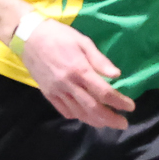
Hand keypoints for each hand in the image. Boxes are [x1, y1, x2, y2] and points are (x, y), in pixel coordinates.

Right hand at [18, 17, 133, 130]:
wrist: (28, 37)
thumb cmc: (58, 35)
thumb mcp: (82, 41)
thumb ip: (99, 60)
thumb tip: (116, 75)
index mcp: (79, 69)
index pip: (104, 92)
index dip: (119, 102)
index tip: (130, 107)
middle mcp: (68, 84)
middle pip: (92, 108)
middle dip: (110, 119)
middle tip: (123, 124)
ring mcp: (56, 91)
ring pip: (78, 113)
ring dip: (95, 121)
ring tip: (107, 123)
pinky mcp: (47, 94)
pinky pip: (64, 111)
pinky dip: (77, 116)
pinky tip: (85, 115)